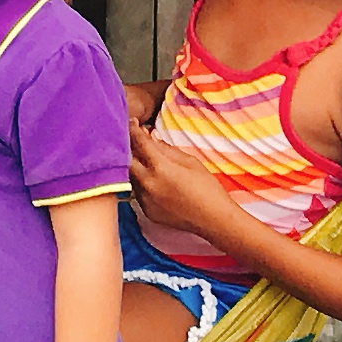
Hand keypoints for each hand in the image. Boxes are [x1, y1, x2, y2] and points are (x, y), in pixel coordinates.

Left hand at [126, 121, 238, 246]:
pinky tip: (151, 180)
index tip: (131, 122)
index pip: (140, 144)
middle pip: (127, 160)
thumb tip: (152, 138)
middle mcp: (148, 184)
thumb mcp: (190, 162)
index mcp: (161, 168)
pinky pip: (137, 192)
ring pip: (130, 177)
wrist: (213, 219)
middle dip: (128, 148)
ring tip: (143, 160)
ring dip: (134, 166)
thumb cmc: (207, 188)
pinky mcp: (147, 211)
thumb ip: (167, 150)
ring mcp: (145, 200)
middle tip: (134, 141)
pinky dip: (141, 183)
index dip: (134, 130)